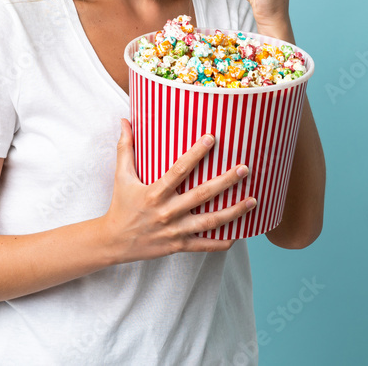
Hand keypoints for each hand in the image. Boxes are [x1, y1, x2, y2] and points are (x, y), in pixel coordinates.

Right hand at [100, 119, 255, 263]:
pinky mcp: (179, 246)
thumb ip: (126, 148)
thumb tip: (125, 120)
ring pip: (210, 221)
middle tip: (245, 169)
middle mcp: (167, 212)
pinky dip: (222, 242)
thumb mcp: (121, 176)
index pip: (178, 170)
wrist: (114, 242)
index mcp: (154, 193)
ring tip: (253, 200)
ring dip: (233, 212)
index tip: (212, 139)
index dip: (195, 154)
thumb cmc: (120, 205)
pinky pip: (205, 246)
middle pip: (201, 195)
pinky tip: (240, 233)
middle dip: (225, 181)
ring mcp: (175, 231)